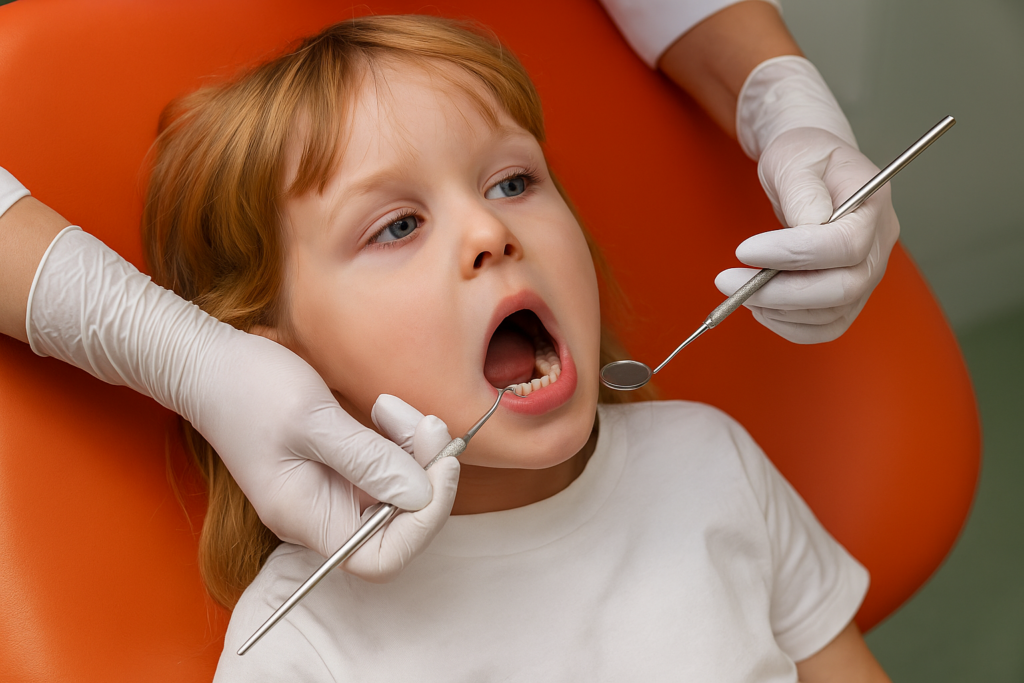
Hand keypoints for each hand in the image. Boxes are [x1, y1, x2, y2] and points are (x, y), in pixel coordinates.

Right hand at [25, 227, 434, 567]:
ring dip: (414, 451)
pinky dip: (400, 439)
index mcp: (307, 518)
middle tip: (429, 425)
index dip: (422, 524)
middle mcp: (322, 514)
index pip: (381, 558)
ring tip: (394, 408)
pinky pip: (387, 465)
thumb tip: (421, 494)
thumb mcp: (312, 420)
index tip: (440, 471)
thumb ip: (367, 460)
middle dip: (424, 475)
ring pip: (399, 490)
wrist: (210, 363)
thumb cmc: (248, 389)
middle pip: (399, 522)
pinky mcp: (341, 464)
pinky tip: (385, 408)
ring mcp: (332, 490)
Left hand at [715, 127, 899, 342]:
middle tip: (728, 281)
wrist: (810, 169)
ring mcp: (867, 272)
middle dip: (780, 292)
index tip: (744, 250)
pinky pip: (826, 326)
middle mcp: (879, 243)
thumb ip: (802, 191)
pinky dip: (789, 325)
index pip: (846, 244)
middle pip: (844, 287)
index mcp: (873, 203)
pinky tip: (760, 306)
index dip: (794, 254)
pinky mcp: (848, 294)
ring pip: (833, 314)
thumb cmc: (804, 157)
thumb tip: (808, 227)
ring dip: (778, 310)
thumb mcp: (796, 157)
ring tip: (738, 289)